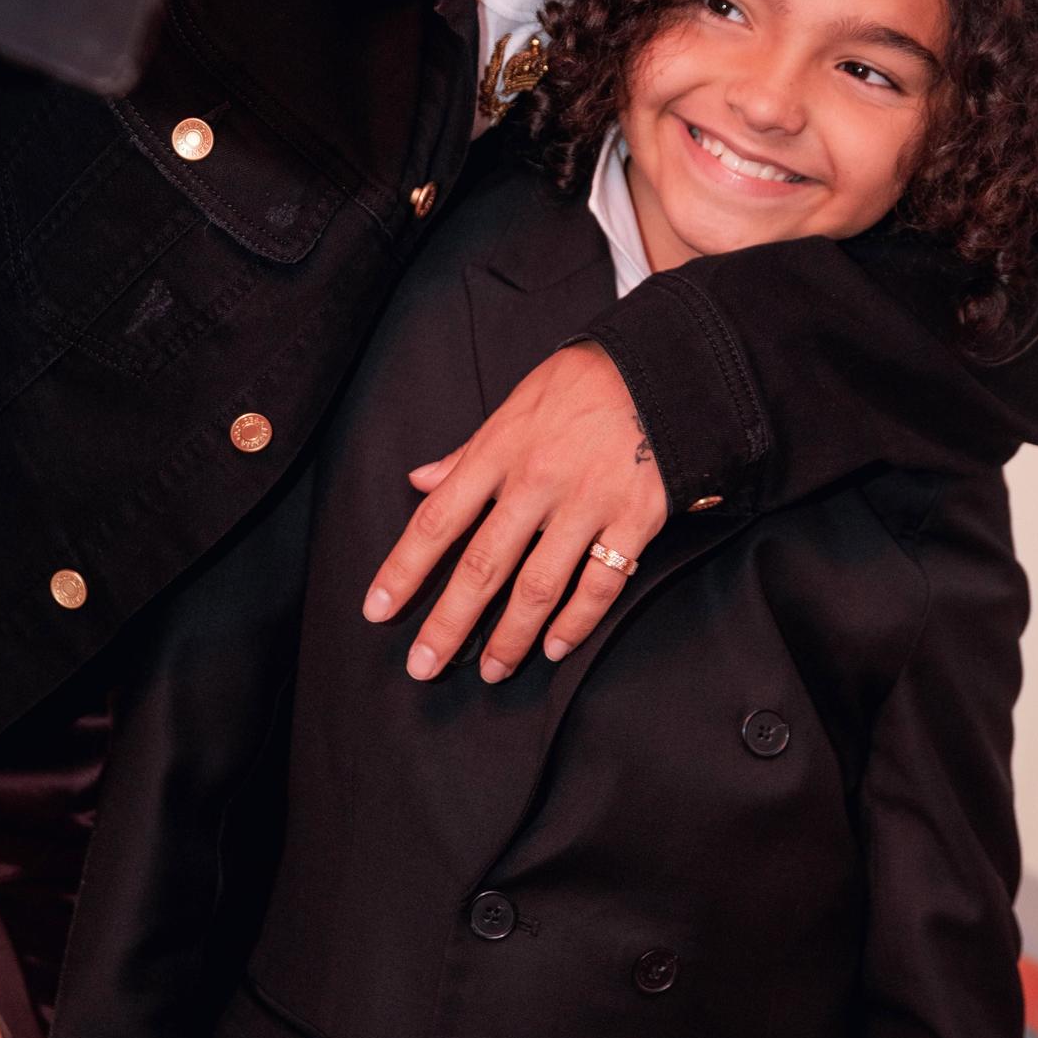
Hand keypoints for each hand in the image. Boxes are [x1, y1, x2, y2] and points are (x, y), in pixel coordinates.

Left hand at [362, 341, 666, 681]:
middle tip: (423, 667)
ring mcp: (586, 504)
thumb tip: (419, 479)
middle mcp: (536, 483)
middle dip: (448, 624)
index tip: (377, 609)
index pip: (437, 521)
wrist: (660, 366)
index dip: (404, 570)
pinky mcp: (634, 519)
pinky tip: (555, 646)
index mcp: (498, 453)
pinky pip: (599, 585)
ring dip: (510, 637)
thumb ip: (467, 453)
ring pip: (537, 587)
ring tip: (491, 671)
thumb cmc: (578, 385)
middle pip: (481, 567)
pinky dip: (575, 622)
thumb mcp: (512, 407)